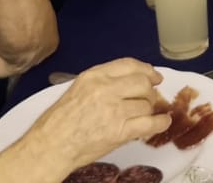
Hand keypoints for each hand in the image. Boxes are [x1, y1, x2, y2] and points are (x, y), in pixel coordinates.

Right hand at [22, 58, 171, 170]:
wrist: (50, 147)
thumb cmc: (58, 123)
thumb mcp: (77, 90)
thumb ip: (101, 83)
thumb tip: (127, 82)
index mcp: (93, 76)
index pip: (129, 65)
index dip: (146, 70)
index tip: (153, 76)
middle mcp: (105, 89)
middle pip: (142, 83)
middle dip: (150, 91)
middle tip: (150, 98)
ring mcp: (114, 110)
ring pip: (146, 104)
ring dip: (149, 110)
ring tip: (144, 115)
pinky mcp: (119, 131)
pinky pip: (149, 123)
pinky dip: (160, 123)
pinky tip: (162, 122)